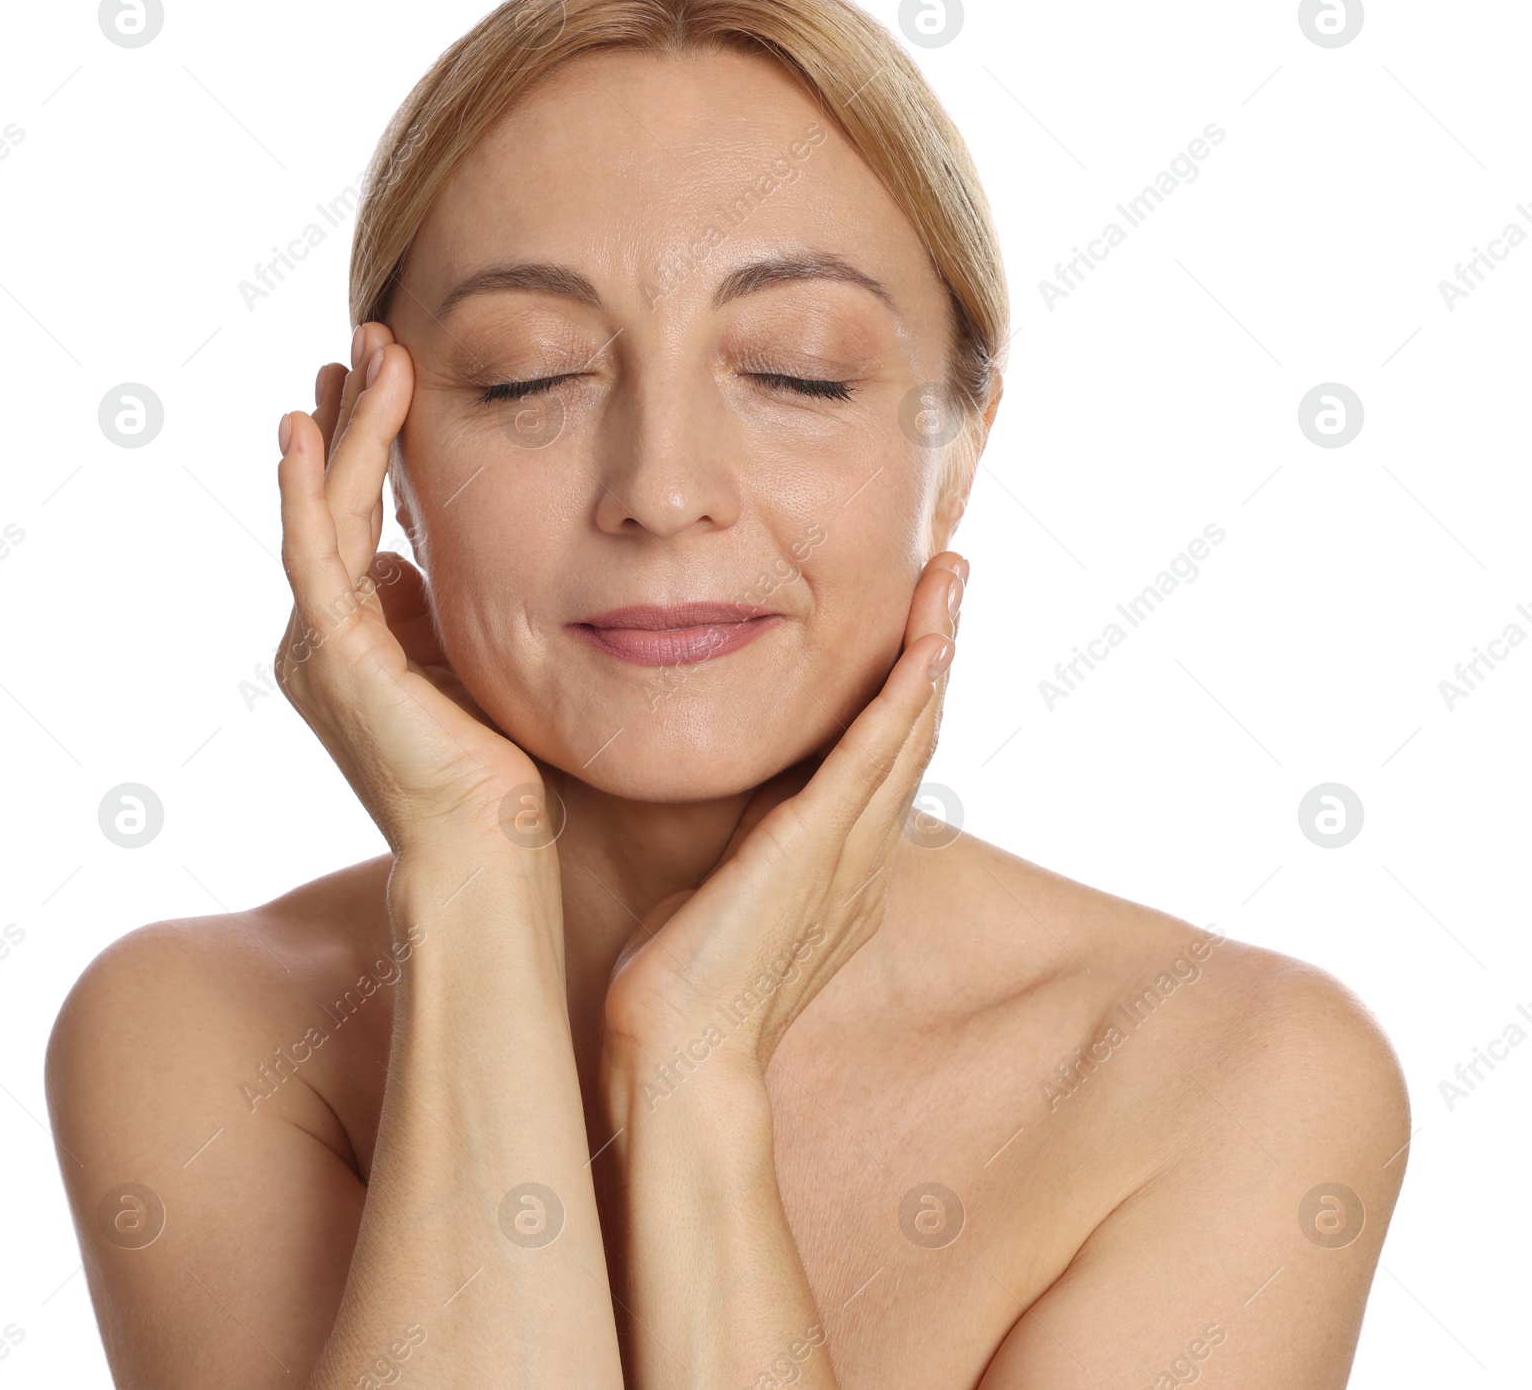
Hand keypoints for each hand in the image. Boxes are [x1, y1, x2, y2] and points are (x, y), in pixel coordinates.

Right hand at [275, 322, 554, 878]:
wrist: (489, 848)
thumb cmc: (493, 771)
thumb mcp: (465, 663)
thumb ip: (435, 609)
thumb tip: (420, 556)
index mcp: (357, 638)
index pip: (357, 521)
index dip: (369, 449)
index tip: (389, 381)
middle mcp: (324, 637)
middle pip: (330, 504)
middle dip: (348, 421)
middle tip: (366, 343)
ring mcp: (320, 646)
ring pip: (321, 513)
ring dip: (340, 431)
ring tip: (358, 356)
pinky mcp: (332, 655)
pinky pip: (311, 554)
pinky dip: (305, 490)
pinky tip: (303, 429)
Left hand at [599, 552, 965, 1088]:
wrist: (676, 1052)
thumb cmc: (685, 978)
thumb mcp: (730, 890)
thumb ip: (752, 846)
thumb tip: (744, 812)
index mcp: (845, 864)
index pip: (889, 758)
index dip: (910, 686)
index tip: (918, 623)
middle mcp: (864, 854)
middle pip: (916, 732)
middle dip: (936, 646)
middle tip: (952, 575)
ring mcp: (848, 852)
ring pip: (909, 731)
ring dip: (933, 648)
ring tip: (951, 579)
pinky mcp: (815, 848)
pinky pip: (874, 757)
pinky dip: (904, 696)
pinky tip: (926, 645)